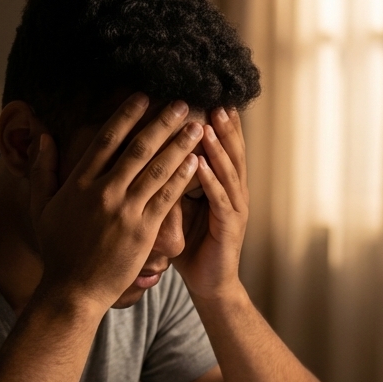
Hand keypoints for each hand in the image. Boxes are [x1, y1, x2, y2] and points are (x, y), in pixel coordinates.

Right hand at [28, 94, 202, 312]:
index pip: (106, 139)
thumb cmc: (57, 250)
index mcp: (79, 183)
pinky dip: (181, 177)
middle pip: (138, 148)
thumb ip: (42, 170)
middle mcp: (103, 193)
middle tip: (183, 103)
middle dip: (163, 122)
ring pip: (157, 169)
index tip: (144, 97)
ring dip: (179, 144)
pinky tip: (194, 160)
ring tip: (196, 126)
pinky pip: (166, 198)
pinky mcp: (143, 232)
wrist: (73, 291)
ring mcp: (125, 212)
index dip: (127, 115)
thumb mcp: (41, 207)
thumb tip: (44, 137)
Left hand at [173, 107, 248, 301]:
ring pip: (228, 171)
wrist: (209, 284)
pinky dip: (210, 180)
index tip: (207, 97)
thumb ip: (171, 182)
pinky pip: (220, 199)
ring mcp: (235, 209)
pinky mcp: (230, 227)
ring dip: (218, 147)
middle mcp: (233, 192)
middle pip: (232, 152)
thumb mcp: (178, 207)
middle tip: (217, 101)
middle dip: (225, 127)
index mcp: (222, 185)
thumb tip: (147, 155)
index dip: (219, 124)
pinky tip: (200, 164)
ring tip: (207, 124)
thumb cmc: (192, 246)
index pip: (222, 148)